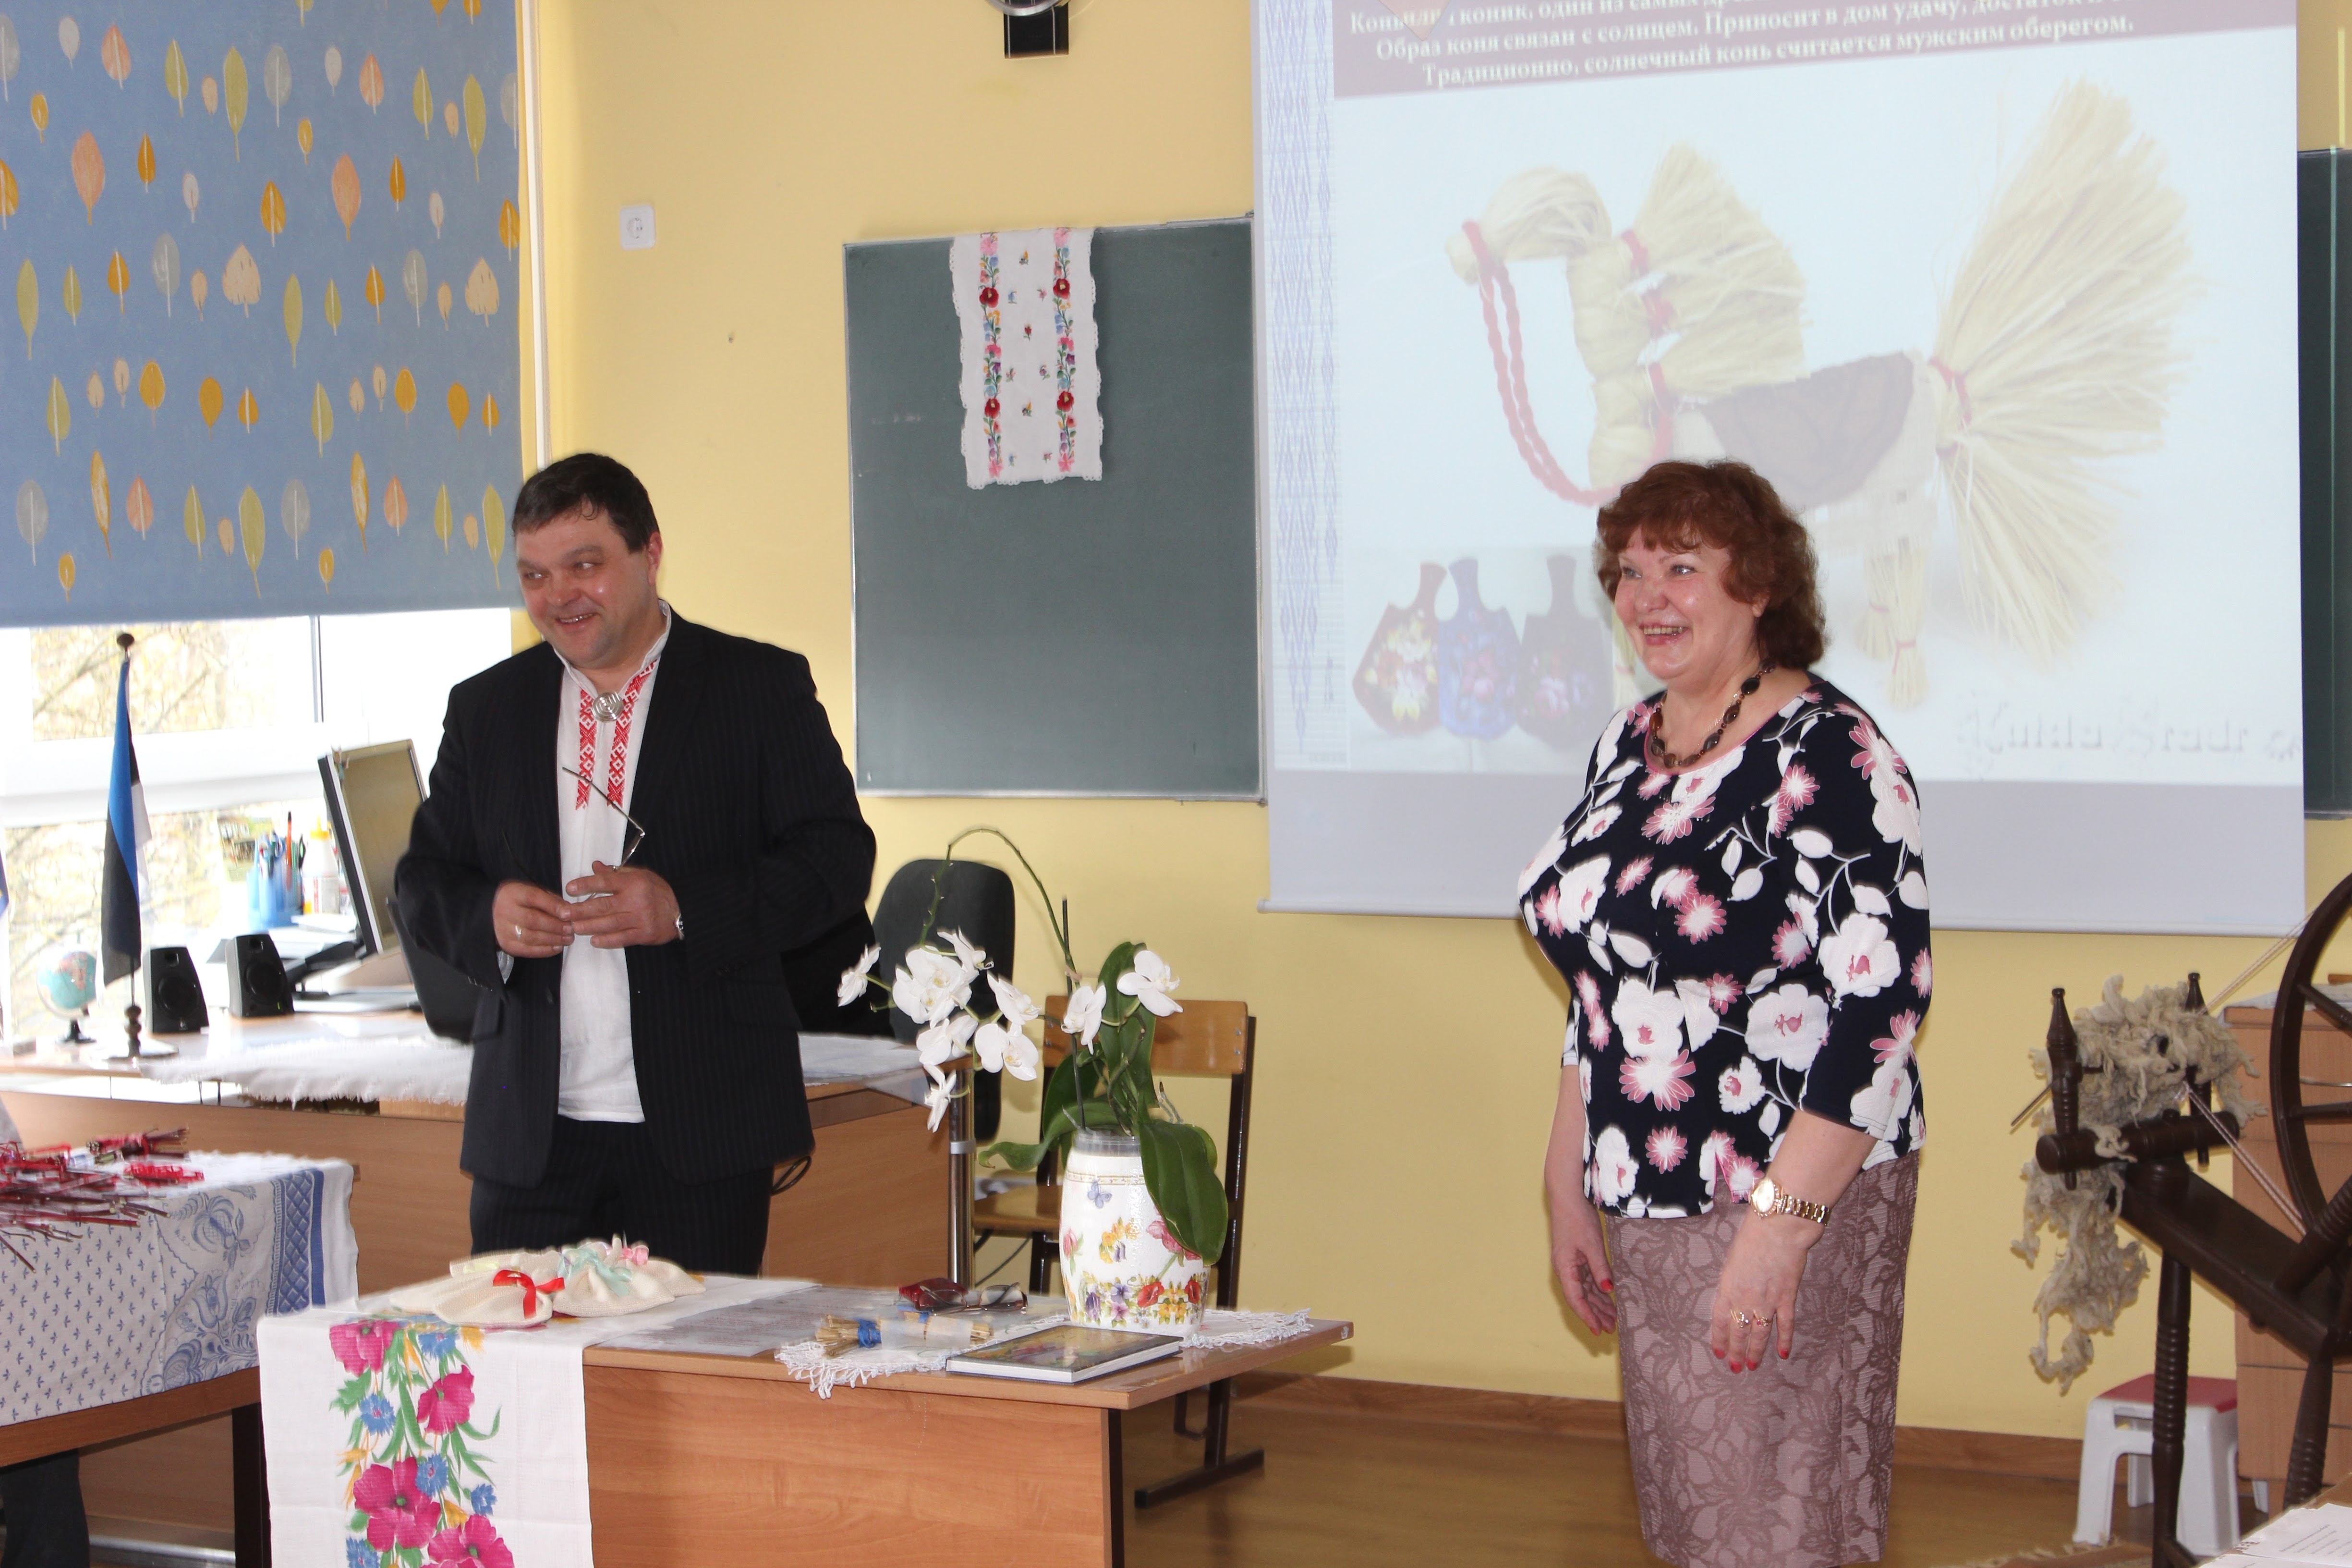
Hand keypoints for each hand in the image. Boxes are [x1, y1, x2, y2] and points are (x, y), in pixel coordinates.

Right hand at [494, 880, 573, 958]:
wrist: (492, 914)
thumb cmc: (519, 902)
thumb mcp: (531, 892)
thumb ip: (549, 899)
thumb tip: (569, 910)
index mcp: (513, 893)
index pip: (534, 898)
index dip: (553, 906)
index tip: (569, 913)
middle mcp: (505, 911)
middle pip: (533, 920)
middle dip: (555, 926)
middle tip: (571, 929)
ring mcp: (503, 929)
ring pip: (531, 937)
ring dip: (553, 939)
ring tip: (568, 939)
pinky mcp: (506, 944)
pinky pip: (527, 950)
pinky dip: (544, 950)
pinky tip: (557, 948)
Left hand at [564, 861, 680, 948]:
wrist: (682, 910)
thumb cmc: (657, 891)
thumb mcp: (640, 875)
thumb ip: (615, 873)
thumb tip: (595, 866)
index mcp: (633, 882)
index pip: (605, 882)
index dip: (586, 885)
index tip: (569, 889)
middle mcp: (636, 900)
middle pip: (603, 905)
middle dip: (580, 910)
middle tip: (564, 914)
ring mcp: (640, 918)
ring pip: (609, 923)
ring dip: (589, 926)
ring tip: (574, 927)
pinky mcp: (644, 934)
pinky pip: (622, 938)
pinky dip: (607, 940)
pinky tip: (594, 941)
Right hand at [1549, 1192, 1618, 1336]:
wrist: (1568, 1197)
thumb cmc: (1577, 1218)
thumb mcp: (1592, 1244)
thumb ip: (1600, 1268)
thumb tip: (1608, 1290)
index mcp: (1564, 1268)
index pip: (1576, 1299)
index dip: (1587, 1316)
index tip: (1598, 1330)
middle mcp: (1566, 1269)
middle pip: (1581, 1298)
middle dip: (1595, 1314)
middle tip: (1611, 1329)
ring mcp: (1571, 1264)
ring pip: (1585, 1290)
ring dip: (1598, 1304)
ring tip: (1613, 1318)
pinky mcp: (1577, 1257)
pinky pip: (1588, 1279)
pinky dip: (1598, 1290)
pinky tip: (1608, 1297)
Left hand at [1709, 1209, 1816, 1370]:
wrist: (1779, 1228)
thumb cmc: (1752, 1237)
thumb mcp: (1732, 1259)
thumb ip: (1731, 1282)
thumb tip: (1731, 1298)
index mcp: (1728, 1287)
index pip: (1720, 1320)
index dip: (1719, 1339)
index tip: (1719, 1353)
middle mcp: (1745, 1298)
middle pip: (1739, 1331)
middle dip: (1736, 1351)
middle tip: (1735, 1368)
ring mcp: (1767, 1300)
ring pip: (1760, 1333)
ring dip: (1756, 1351)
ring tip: (1753, 1366)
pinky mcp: (1787, 1297)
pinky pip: (1785, 1324)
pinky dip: (1784, 1340)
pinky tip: (1783, 1353)